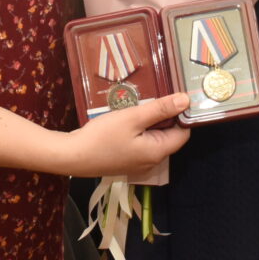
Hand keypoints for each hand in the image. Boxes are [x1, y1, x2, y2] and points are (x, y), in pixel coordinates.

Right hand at [60, 93, 189, 178]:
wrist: (72, 157)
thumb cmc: (103, 136)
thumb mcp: (133, 117)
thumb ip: (160, 109)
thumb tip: (186, 100)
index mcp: (158, 152)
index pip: (183, 133)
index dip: (182, 114)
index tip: (175, 96)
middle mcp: (152, 162)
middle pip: (169, 136)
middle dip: (164, 117)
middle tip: (155, 96)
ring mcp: (139, 164)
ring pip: (154, 139)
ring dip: (150, 122)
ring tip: (140, 105)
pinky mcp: (127, 162)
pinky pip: (141, 144)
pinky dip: (139, 131)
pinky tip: (128, 119)